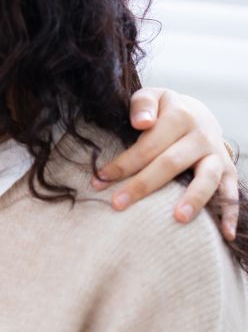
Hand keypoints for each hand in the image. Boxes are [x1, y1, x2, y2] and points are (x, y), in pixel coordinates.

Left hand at [92, 88, 238, 239]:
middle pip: (171, 164)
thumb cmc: (164, 110)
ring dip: (193, 199)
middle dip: (143, 185)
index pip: (148, 145)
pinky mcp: (227, 170)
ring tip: (177, 219)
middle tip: (118, 204)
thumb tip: (141, 122)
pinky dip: (230, 213)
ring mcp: (217, 155)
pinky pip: (231, 192)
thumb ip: (142, 105)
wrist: (197, 112)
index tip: (99, 180)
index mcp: (180, 117)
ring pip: (207, 178)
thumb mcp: (152, 97)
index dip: (123, 164)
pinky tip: (224, 235)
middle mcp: (202, 136)